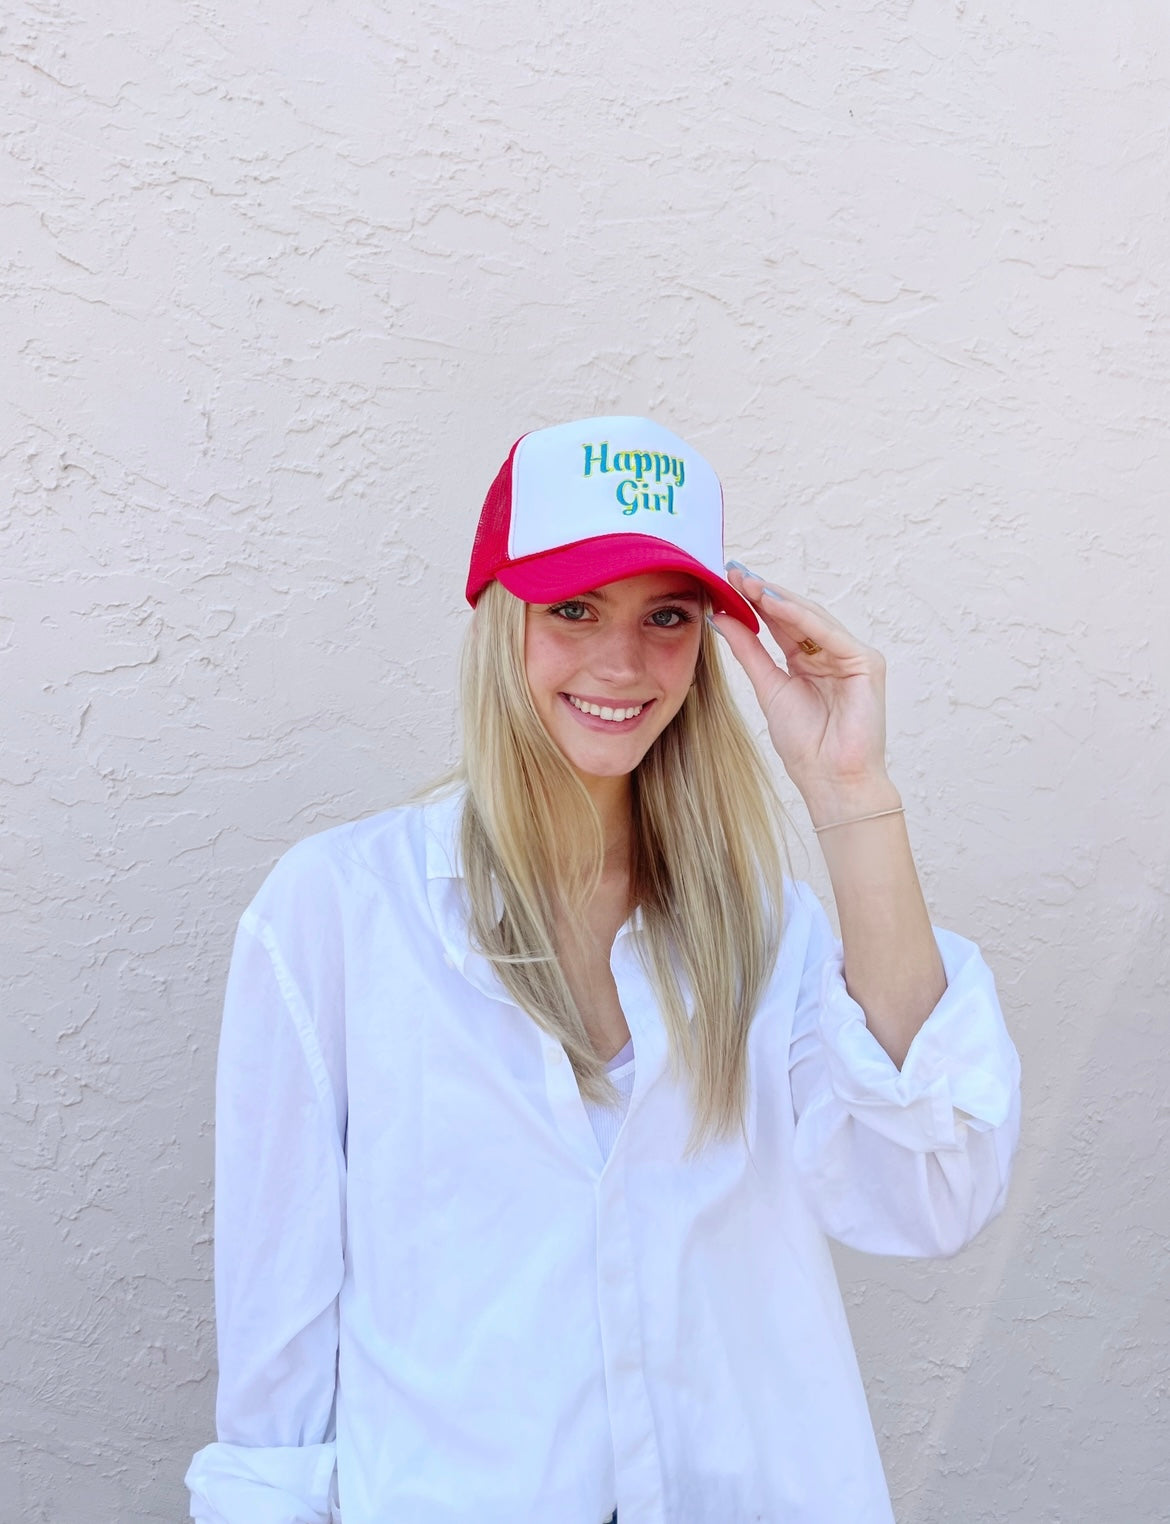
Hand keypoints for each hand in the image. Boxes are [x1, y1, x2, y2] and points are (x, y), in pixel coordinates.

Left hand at [712, 565, 897, 818]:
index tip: (728, 578)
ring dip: (780, 599)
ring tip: (749, 583)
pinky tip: (775, 603)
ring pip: (813, 618)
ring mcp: (851, 657)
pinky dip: (801, 617)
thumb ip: (748, 650)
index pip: (781, 622)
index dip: (756, 600)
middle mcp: (831, 654)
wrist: (829, 778)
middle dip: (765, 592)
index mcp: (809, 660)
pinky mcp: (866, 663)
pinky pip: (830, 634)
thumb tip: (721, 617)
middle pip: (797, 615)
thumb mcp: (767, 687)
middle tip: (736, 572)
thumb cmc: (805, 743)